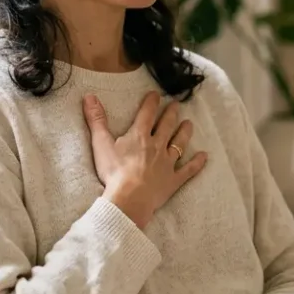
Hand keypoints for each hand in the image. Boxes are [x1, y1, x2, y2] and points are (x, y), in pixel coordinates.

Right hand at [83, 91, 207, 228]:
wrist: (129, 199)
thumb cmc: (113, 172)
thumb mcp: (101, 143)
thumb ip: (96, 119)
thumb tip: (89, 96)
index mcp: (140, 136)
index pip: (147, 114)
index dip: (151, 102)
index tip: (155, 94)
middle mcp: (157, 146)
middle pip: (167, 126)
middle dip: (171, 114)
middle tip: (176, 105)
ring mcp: (167, 163)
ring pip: (179, 144)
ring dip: (185, 132)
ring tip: (189, 124)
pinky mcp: (173, 180)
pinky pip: (188, 170)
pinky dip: (197, 163)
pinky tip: (204, 157)